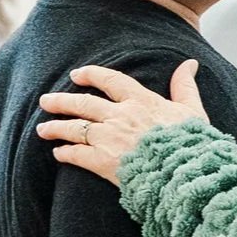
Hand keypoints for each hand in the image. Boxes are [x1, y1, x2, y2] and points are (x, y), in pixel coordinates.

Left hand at [37, 60, 205, 185]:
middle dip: (61, 101)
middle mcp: (120, 116)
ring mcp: (109, 138)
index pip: (111, 80)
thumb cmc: (192, 144)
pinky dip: (65, 153)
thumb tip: (190, 63)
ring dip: (56, 127)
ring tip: (43, 129)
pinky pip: (76, 154)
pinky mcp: (103, 161)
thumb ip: (185, 87)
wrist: (184, 173)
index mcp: (141, 101)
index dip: (91, 75)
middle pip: (83, 103)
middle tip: (46, 101)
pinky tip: (58, 154)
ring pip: (74, 128)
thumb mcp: (193, 111)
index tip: (77, 74)